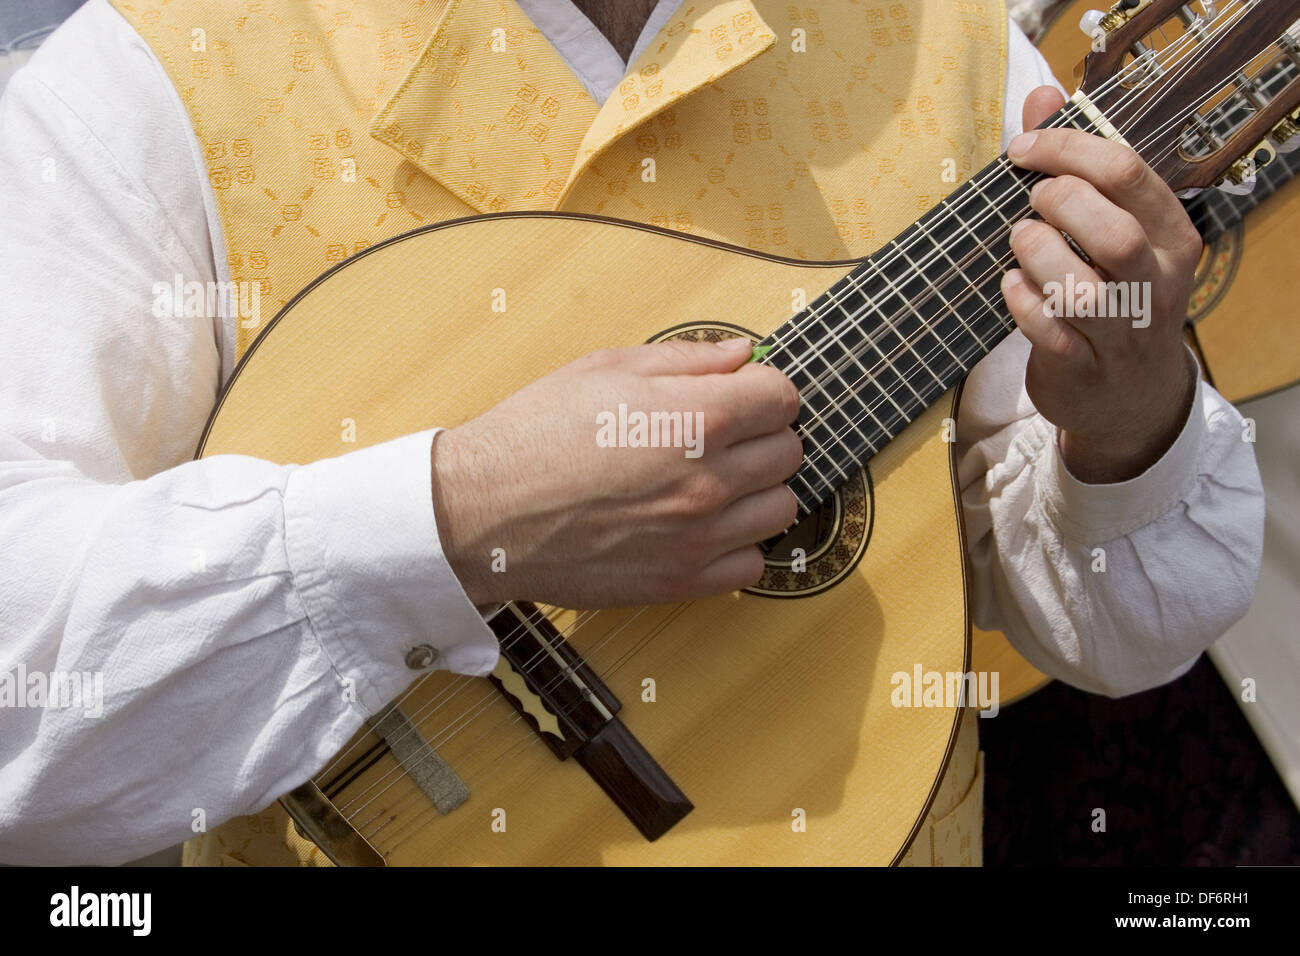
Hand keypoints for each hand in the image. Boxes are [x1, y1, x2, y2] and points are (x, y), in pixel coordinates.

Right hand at [430, 338, 801, 607]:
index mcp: (696, 417)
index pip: (783, 398)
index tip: (745, 397)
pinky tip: (702, 528)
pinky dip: (737, 545)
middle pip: (788, 452)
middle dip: (762, 437)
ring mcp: (700, 536)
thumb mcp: (606, 369)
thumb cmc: (534, 436)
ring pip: (781, 509)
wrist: (483, 513)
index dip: (764, 391)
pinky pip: (752, 564)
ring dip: (757, 492)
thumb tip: (742, 355)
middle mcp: (709, 478)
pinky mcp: (683, 581)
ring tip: (713, 483)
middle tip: (722, 438)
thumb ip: (686, 360)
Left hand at [1001, 86, 1200, 482]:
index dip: (1069, 149)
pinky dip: (1021, 302)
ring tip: (1021, 241)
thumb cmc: (1115, 296)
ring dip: (1037, 255)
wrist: (1131, 399)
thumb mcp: (1111, 229)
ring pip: (1082, 288)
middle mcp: (1155, 284)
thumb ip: (1075, 163)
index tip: (1025, 147)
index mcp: (1171, 237)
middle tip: (1031, 200)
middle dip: (1060, 204)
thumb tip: (1043, 97)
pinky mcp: (1082, 368)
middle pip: (1115, 232)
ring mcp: (1121, 332)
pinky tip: (1013, 286)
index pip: (1130, 174)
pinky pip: (1049, 332)